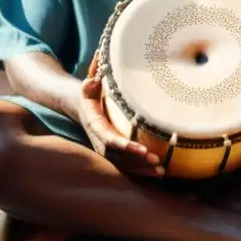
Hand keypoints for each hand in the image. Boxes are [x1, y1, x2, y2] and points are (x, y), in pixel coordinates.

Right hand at [76, 55, 163, 177]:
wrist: (78, 104)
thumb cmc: (90, 91)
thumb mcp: (89, 81)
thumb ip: (93, 75)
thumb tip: (97, 66)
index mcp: (94, 123)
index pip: (109, 139)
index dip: (124, 145)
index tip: (140, 149)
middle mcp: (98, 139)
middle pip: (118, 156)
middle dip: (137, 161)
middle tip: (157, 162)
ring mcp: (105, 148)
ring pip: (123, 164)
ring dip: (141, 170)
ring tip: (161, 171)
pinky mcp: (113, 152)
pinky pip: (126, 165)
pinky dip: (141, 171)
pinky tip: (158, 173)